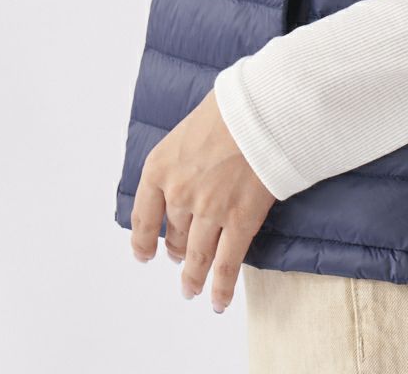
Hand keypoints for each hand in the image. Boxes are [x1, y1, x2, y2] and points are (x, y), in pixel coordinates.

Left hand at [130, 88, 275, 313]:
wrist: (264, 108)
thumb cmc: (233, 106)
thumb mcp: (192, 125)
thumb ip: (186, 153)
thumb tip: (194, 163)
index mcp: (160, 167)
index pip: (144, 215)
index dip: (143, 240)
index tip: (144, 253)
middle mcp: (179, 193)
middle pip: (176, 234)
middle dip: (178, 251)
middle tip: (182, 262)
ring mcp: (209, 210)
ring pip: (198, 254)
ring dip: (194, 276)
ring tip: (192, 290)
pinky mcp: (240, 220)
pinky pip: (227, 262)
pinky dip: (221, 287)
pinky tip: (217, 301)